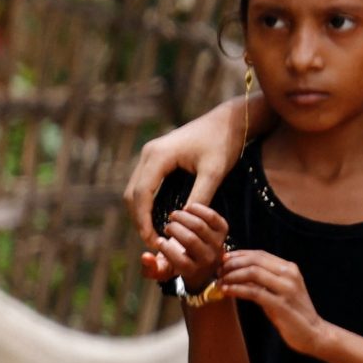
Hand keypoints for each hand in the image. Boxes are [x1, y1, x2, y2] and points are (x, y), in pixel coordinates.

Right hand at [127, 98, 255, 276]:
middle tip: (153, 242)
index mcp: (158, 155)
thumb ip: (200, 196)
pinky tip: (160, 217)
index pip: (140, 195)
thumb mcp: (215, 172)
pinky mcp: (158, 156)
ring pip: (135, 189)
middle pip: (132, 194)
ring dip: (141, 212)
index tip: (153, 241)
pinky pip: (145, 183)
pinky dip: (147, 202)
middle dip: (139, 220)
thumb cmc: (224, 143)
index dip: (143, 221)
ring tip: (155, 234)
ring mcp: (151, 153)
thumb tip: (184, 223)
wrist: (230, 120)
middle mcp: (149, 153)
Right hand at [154, 205, 228, 292]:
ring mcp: (218, 244)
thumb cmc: (178, 265)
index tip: (158, 240)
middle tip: (167, 226)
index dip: (167, 249)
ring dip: (184, 218)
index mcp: (193, 271)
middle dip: (174, 229)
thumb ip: (150, 267)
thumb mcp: (163, 271)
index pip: (181, 261)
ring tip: (174, 216)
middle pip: (191, 240)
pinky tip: (187, 208)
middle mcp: (209, 259)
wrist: (204, 261)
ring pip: (200, 227)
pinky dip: (198, 209)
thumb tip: (145, 256)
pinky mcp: (223, 230)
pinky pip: (212, 216)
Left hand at [215, 250, 325, 351]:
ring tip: (220, 281)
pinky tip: (226, 291)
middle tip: (219, 271)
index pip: (260, 254)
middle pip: (255, 260)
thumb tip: (238, 272)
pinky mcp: (280, 304)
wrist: (313, 331)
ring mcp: (286, 289)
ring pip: (253, 273)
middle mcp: (289, 274)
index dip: (239, 254)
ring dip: (232, 276)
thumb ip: (265, 279)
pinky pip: (253, 292)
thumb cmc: (293, 312)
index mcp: (290, 268)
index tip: (223, 260)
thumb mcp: (281, 290)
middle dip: (233, 264)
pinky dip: (237, 289)